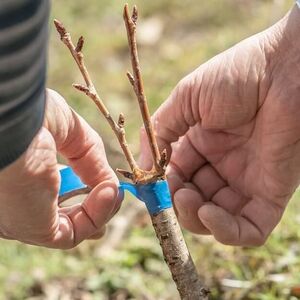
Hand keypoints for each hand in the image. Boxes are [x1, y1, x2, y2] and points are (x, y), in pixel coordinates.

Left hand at [0, 89, 119, 248]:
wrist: (15, 124)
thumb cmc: (35, 118)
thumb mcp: (74, 136)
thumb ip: (93, 161)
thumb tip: (112, 186)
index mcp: (22, 178)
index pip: (54, 196)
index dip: (83, 192)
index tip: (105, 184)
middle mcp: (21, 203)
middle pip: (65, 217)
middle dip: (94, 208)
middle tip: (114, 194)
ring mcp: (28, 219)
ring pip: (72, 228)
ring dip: (101, 210)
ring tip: (115, 191)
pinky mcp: (36, 230)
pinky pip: (74, 233)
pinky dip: (98, 215)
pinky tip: (110, 193)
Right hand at [140, 5, 299, 245]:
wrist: (286, 67)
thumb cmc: (236, 75)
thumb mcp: (187, 98)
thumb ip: (160, 130)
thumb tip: (142, 167)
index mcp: (201, 144)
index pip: (176, 175)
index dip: (162, 185)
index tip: (151, 187)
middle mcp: (221, 165)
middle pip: (193, 201)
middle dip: (178, 204)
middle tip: (175, 195)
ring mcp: (246, 181)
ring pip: (216, 220)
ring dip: (196, 219)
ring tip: (190, 201)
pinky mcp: (271, 193)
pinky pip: (250, 229)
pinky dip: (226, 231)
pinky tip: (210, 214)